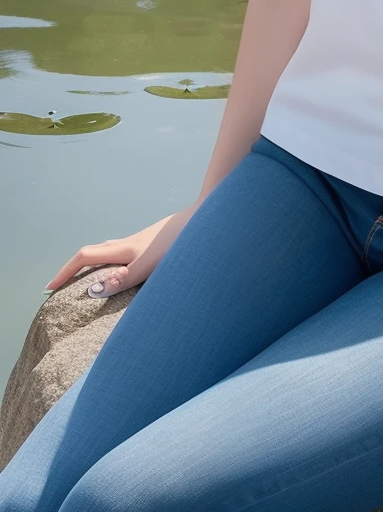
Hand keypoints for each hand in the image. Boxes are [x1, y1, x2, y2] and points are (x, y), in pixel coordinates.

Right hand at [44, 202, 200, 297]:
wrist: (205, 221)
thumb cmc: (178, 244)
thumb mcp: (149, 266)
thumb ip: (123, 279)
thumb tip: (92, 290)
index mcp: (123, 249)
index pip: (84, 257)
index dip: (65, 273)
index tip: (49, 289)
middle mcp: (128, 243)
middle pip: (94, 253)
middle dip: (75, 270)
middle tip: (63, 287)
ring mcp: (141, 242)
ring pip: (111, 252)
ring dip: (95, 265)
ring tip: (90, 283)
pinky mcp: (154, 243)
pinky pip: (125, 254)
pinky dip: (115, 264)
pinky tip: (126, 273)